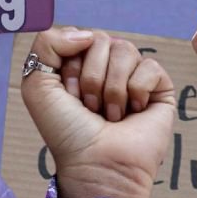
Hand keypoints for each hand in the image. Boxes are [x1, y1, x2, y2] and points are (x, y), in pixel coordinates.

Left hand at [21, 27, 175, 197]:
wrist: (96, 163)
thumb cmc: (67, 132)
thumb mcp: (37, 85)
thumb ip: (47, 43)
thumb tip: (88, 34)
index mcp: (80, 64)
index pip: (80, 36)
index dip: (72, 66)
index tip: (69, 96)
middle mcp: (108, 67)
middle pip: (103, 40)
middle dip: (92, 78)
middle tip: (91, 108)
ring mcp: (134, 76)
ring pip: (126, 50)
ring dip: (113, 89)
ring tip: (111, 115)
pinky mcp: (159, 88)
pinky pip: (150, 67)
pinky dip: (137, 91)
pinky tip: (134, 112)